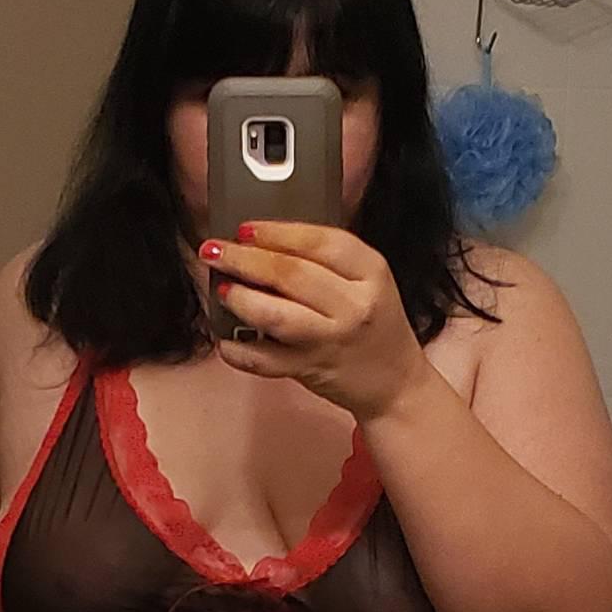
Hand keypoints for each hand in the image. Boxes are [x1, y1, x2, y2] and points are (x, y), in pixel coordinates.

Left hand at [198, 220, 431, 419]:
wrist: (397, 383)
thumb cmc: (374, 325)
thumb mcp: (367, 282)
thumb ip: (327, 261)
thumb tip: (265, 242)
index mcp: (371, 272)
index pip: (320, 241)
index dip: (276, 232)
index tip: (244, 228)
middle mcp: (354, 304)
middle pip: (291, 273)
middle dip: (244, 258)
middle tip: (214, 251)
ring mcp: (332, 339)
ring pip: (276, 315)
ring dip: (241, 299)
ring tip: (223, 289)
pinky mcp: (312, 370)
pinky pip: (266, 360)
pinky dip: (240, 351)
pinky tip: (225, 340)